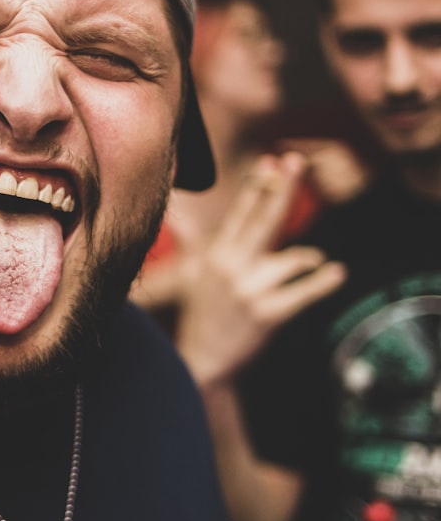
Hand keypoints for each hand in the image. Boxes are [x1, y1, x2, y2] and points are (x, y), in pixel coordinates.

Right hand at [174, 153, 346, 387]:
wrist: (201, 360)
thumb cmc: (202, 315)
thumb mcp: (194, 276)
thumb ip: (196, 245)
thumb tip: (185, 221)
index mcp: (215, 255)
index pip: (240, 212)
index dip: (259, 185)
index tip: (273, 160)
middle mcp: (229, 266)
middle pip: (263, 219)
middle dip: (282, 187)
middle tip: (297, 160)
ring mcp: (247, 290)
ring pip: (293, 259)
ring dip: (308, 258)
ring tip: (316, 263)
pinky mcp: (265, 314)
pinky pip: (302, 292)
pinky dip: (321, 282)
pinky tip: (335, 273)